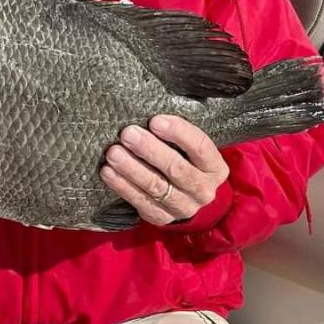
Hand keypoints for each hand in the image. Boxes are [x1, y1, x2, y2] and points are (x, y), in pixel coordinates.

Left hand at [100, 115, 228, 225]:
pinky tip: (108, 172)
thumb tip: (146, 107)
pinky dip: (122, 186)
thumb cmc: (185, 159)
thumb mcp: (190, 147)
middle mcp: (203, 190)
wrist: (188, 197)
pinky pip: (140, 201)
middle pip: (176, 168)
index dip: (178, 133)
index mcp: (214, 167)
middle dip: (149, 149)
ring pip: (156, 186)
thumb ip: (177, 132)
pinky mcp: (161, 217)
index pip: (200, 147)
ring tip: (113, 152)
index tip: (155, 120)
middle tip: (127, 133)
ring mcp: (183, 206)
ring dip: (131, 168)